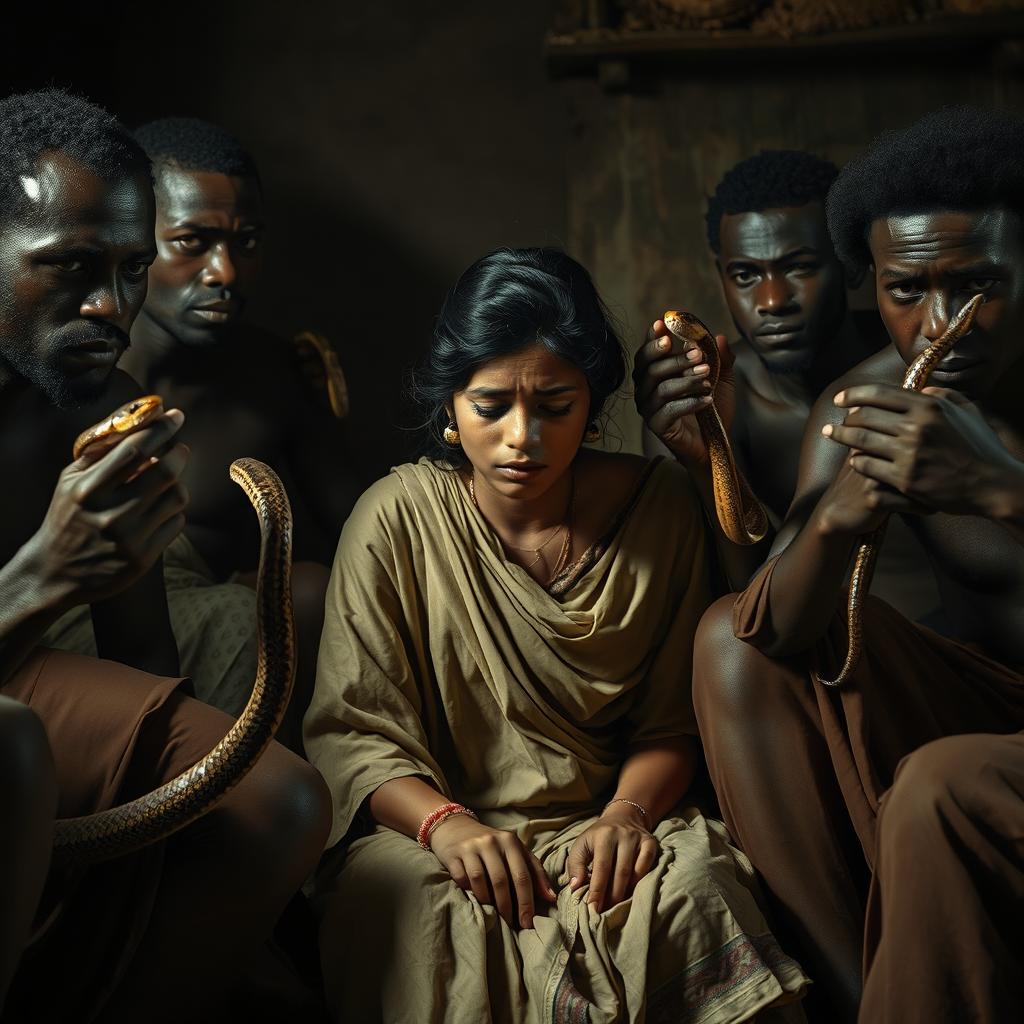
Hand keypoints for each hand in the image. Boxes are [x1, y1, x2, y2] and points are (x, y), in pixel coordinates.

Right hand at [26, 410, 189, 608]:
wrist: (56, 571)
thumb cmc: (67, 516)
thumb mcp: (70, 480)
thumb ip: (101, 451)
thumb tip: (138, 419)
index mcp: (88, 490)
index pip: (134, 450)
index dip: (160, 429)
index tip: (176, 416)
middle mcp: (110, 513)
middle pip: (165, 472)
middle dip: (179, 454)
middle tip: (180, 449)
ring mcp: (129, 538)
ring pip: (177, 497)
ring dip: (178, 484)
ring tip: (167, 483)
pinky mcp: (143, 558)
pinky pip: (177, 522)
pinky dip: (174, 511)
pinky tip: (159, 511)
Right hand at [429, 815, 556, 928]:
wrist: (456, 827)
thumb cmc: (492, 845)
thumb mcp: (515, 851)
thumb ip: (534, 871)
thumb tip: (551, 898)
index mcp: (510, 841)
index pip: (523, 875)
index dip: (527, 901)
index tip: (529, 922)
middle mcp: (491, 842)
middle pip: (502, 881)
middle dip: (508, 907)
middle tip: (512, 925)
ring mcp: (471, 847)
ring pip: (480, 881)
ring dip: (488, 902)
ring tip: (494, 914)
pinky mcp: (453, 855)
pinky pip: (462, 880)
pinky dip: (469, 892)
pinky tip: (475, 898)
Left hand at [565, 803, 658, 912]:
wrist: (622, 817)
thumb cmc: (598, 836)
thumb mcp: (581, 844)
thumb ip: (575, 864)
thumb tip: (575, 887)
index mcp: (603, 835)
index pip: (601, 867)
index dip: (597, 889)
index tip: (592, 907)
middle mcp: (622, 835)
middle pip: (620, 872)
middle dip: (612, 896)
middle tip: (605, 912)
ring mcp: (638, 839)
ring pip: (634, 872)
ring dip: (625, 892)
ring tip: (616, 906)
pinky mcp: (651, 843)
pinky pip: (647, 866)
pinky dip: (639, 881)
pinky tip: (631, 890)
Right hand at [633, 319, 733, 465]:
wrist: (715, 443)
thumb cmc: (712, 410)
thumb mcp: (720, 380)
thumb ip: (720, 359)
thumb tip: (720, 338)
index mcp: (655, 374)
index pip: (647, 353)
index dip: (652, 338)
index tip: (662, 324)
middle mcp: (646, 389)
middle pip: (650, 368)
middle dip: (675, 359)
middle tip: (698, 355)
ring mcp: (648, 409)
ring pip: (661, 388)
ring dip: (685, 380)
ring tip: (707, 379)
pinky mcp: (656, 426)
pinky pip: (669, 411)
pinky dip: (689, 403)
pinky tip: (707, 400)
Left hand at [824, 385, 1018, 519]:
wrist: (992, 485)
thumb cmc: (981, 447)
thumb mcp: (967, 412)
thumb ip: (943, 396)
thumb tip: (919, 389)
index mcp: (929, 407)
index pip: (879, 393)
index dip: (854, 394)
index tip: (841, 398)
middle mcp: (916, 427)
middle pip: (864, 416)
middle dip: (845, 417)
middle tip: (835, 421)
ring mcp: (909, 454)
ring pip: (860, 440)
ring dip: (842, 436)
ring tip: (833, 435)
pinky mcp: (904, 479)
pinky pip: (867, 466)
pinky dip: (856, 460)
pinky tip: (854, 459)